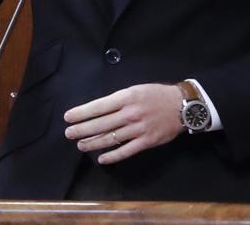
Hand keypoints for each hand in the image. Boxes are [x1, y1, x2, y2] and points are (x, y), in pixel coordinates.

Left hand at [62, 83, 183, 164]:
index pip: (98, 106)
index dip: (81, 113)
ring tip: (81, 145)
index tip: (68, 117)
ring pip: (111, 138)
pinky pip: (126, 151)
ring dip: (93, 143)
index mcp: (125, 98)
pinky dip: (113, 156)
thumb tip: (97, 110)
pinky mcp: (147, 142)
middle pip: (100, 124)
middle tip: (68, 133)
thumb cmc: (155, 95)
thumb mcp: (134, 90)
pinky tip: (102, 158)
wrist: (182, 106)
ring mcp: (138, 129)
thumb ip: (117, 100)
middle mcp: (130, 113)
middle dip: (82, 130)